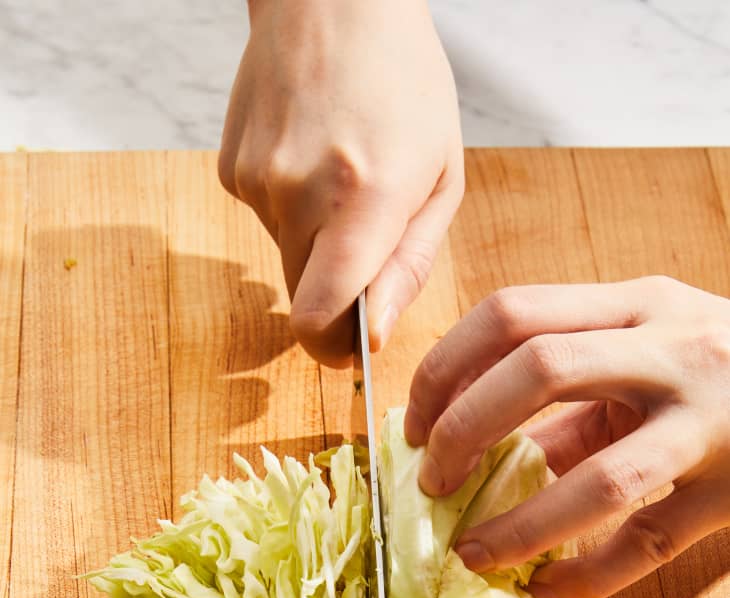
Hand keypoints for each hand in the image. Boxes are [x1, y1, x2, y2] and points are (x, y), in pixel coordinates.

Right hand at [218, 0, 463, 366]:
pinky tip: (311, 157)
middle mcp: (298, 193)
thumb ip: (408, 266)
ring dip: (315, 243)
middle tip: (366, 243)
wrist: (334, 1)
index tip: (352, 348)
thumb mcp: (440, 178)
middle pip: (302, 297)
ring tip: (342, 177)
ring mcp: (256, 180)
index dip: (333, 348)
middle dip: (334, 293)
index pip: (320, 316)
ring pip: (284, 257)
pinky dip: (291, 208)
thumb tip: (373, 334)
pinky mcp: (232, 170)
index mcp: (364, 199)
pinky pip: (265, 220)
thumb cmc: (405, 86)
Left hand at [404, 276, 729, 597]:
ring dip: (520, 524)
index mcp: (638, 303)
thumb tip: (472, 438)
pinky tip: (548, 584)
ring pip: (600, 479)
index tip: (413, 422)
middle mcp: (674, 351)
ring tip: (472, 553)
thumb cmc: (721, 362)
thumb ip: (571, 383)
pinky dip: (588, 574)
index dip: (443, 369)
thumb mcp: (649, 343)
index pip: (511, 314)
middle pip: (538, 372)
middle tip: (431, 483)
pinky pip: (650, 544)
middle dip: (461, 432)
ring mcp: (710, 424)